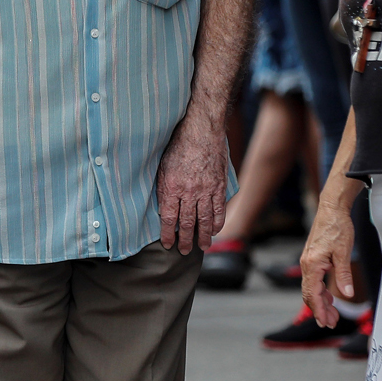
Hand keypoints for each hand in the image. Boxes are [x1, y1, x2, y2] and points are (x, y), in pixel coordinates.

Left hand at [155, 116, 227, 253]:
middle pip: (187, 223)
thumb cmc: (178, 145)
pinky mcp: (219, 185)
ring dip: (204, 236)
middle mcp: (190, 191)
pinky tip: (216, 230)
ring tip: (203, 247)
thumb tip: (163, 208)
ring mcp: (206, 190)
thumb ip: (163, 188)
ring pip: (205, 219)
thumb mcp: (162, 166)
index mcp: (172, 187)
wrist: (201, 129)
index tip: (167, 244)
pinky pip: (219, 209)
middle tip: (184, 251)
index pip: (169, 218)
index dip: (168, 234)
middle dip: (185, 240)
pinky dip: (218, 222)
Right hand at [299, 202, 356, 328]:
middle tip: (331, 324)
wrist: (332, 208)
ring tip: (333, 314)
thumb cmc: (338, 227)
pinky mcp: (313, 258)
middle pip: (309, 294)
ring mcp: (308, 262)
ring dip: (321, 302)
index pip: (312, 294)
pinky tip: (331, 297)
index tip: (325, 323)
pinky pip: (314, 280)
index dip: (319, 311)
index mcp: (312, 265)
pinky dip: (321, 291)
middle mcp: (307, 265)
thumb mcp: (344, 252)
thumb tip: (347, 294)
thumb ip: (344, 274)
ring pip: (311, 288)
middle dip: (319, 310)